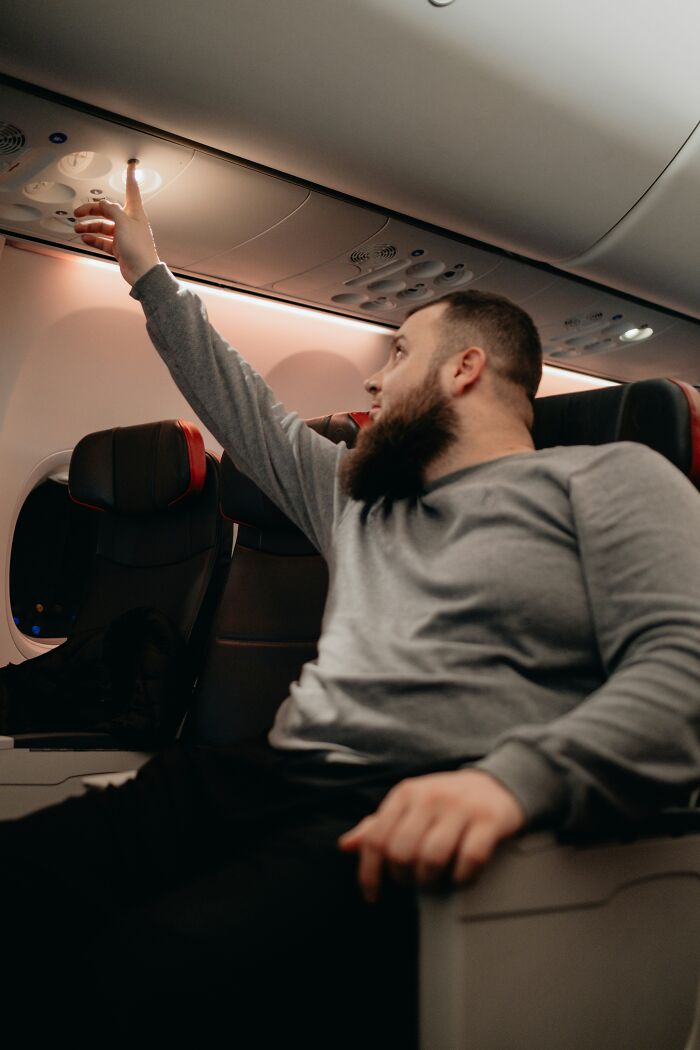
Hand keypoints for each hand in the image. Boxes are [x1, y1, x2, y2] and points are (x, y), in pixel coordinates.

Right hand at [74, 160, 159, 286]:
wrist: (143, 273)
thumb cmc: (139, 249)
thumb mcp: (123, 223)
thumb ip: (112, 209)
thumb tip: (103, 204)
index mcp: (135, 212)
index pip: (132, 189)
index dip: (130, 176)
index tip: (131, 165)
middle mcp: (130, 222)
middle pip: (108, 210)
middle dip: (92, 210)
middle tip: (78, 211)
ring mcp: (124, 236)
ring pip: (104, 226)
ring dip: (90, 226)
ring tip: (78, 228)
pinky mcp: (120, 248)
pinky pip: (104, 240)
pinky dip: (94, 239)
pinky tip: (85, 238)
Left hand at [338, 769, 524, 902]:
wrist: (497, 784)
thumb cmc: (446, 802)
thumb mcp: (410, 806)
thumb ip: (378, 825)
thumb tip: (346, 846)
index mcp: (405, 794)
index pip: (375, 838)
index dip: (369, 873)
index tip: (373, 895)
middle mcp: (430, 798)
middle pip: (401, 852)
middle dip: (403, 878)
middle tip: (412, 882)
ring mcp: (460, 808)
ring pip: (432, 858)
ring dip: (430, 882)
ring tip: (434, 882)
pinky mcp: (488, 821)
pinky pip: (469, 859)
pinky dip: (461, 878)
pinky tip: (460, 878)